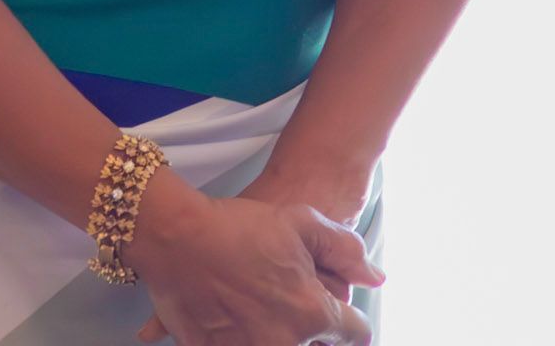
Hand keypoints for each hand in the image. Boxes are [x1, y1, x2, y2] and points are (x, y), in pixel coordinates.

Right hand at [127, 174, 383, 345]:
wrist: (178, 237)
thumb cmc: (239, 227)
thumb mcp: (301, 221)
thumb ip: (346, 249)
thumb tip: (376, 277)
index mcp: (312, 313)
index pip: (355, 332)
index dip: (350, 319)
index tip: (338, 313)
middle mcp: (287, 342)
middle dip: (313, 329)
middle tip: (287, 299)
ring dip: (278, 331)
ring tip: (258, 305)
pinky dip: (246, 335)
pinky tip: (234, 315)